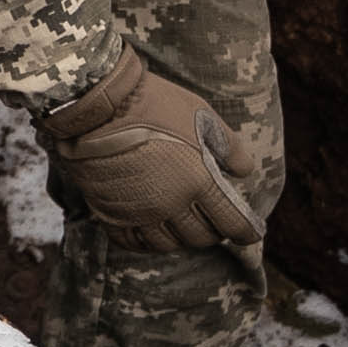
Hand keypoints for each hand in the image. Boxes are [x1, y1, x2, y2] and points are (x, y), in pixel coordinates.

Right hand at [37, 48, 265, 253]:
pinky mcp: (110, 211)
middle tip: (212, 221)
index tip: (249, 232)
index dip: (246, 231)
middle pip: (200, 237)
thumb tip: (244, 171)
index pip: (232, 223)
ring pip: (167, 244)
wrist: (97, 102)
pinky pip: (132, 242)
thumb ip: (229, 147)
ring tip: (181, 224)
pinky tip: (149, 231)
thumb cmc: (154, 103)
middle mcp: (170, 204)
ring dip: (179, 237)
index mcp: (198, 181)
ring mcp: (138, 211)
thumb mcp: (201, 116)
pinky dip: (145, 242)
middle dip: (212, 231)